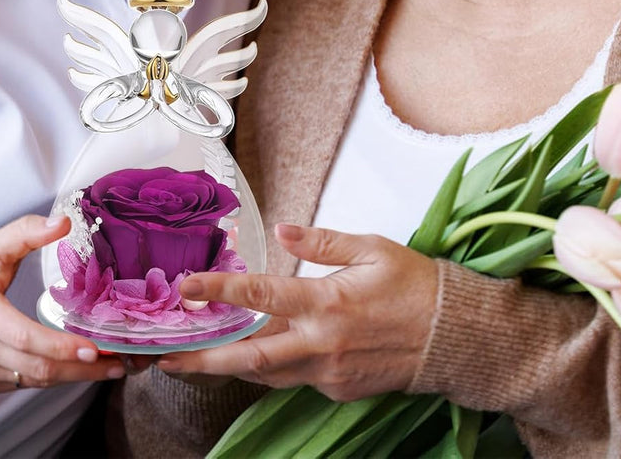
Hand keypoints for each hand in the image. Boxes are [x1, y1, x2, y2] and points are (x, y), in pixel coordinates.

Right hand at [0, 214, 131, 393]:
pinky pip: (26, 384)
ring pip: (34, 381)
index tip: (91, 347)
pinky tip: (84, 369)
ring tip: (112, 368)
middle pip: (34, 366)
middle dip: (79, 368)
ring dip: (75, 377)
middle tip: (117, 362)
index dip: (57, 345)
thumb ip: (25, 232)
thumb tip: (64, 222)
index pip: (22, 336)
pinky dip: (58, 378)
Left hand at [155, 224, 437, 401]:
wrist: (453, 337)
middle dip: (204, 359)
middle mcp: (323, 345)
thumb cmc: (416, 286)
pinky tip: (254, 356)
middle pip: (250, 357)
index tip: (186, 288)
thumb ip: (323, 243)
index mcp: (328, 303)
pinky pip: (295, 379)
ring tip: (195, 360)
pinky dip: (270, 369)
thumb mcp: (373, 249)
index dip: (218, 292)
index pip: (261, 298)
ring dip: (230, 367)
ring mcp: (330, 373)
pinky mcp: (338, 389)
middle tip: (167, 358)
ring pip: (268, 375)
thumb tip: (284, 231)